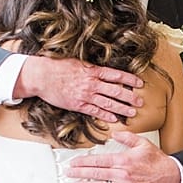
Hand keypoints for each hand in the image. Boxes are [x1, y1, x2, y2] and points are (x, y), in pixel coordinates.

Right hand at [13, 54, 143, 122]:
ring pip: (108, 103)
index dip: (130, 80)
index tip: (139, 84)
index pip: (117, 75)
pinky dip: (105, 116)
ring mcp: (85, 95)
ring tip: (131, 112)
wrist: (42, 76)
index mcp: (93, 71)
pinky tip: (114, 119)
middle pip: (116, 91)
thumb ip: (92, 69)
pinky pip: (95, 112)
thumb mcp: (78, 63)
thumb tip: (102, 72)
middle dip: (130, 97)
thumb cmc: (57, 67)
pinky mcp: (78, 105)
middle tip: (140, 102)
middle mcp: (92, 83)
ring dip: (122, 108)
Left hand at [67, 130, 180, 182]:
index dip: (83, 162)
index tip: (73, 162)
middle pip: (95, 174)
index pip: (98, 161)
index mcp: (123, 160)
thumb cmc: (155, 160)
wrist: (169, 176)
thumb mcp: (142, 143)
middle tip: (68, 173)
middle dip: (79, 173)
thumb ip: (126, 137)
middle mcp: (122, 174)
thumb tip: (114, 133)